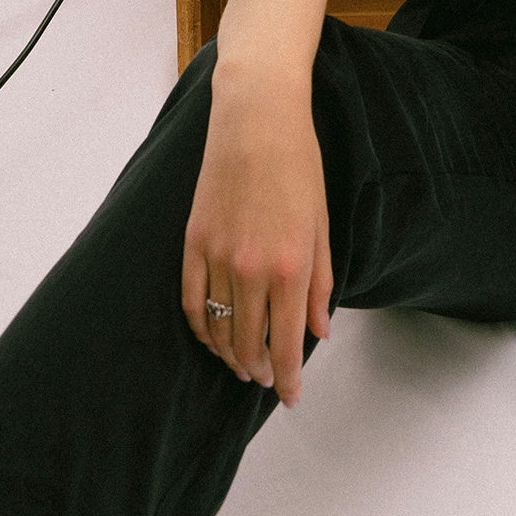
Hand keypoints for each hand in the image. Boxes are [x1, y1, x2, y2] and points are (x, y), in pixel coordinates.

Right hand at [181, 75, 332, 405]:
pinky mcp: (193, 242)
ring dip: (230, 355)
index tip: (290, 398)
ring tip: (243, 363)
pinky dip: (201, 328)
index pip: (287, 345)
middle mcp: (252, 268)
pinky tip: (213, 336)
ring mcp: (217, 256)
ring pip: (218, 329)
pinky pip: (192, 302)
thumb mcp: (322, 224)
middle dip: (260, 372)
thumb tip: (319, 332)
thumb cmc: (299, 164)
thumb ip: (321, 283)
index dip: (288, 379)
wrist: (257, 118)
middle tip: (268, 380)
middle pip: (249, 345)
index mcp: (291, 266)